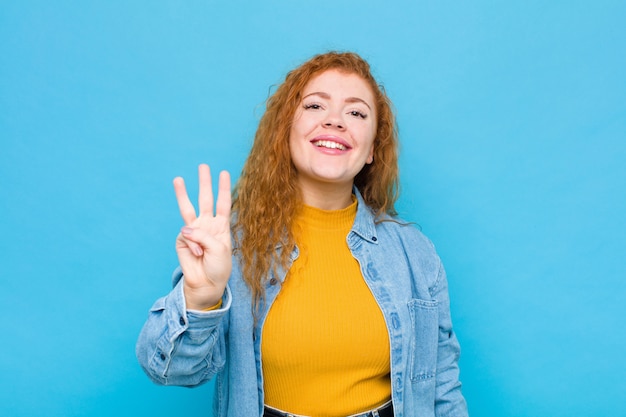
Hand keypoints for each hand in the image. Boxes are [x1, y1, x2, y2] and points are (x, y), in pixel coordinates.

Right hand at [173, 164, 231, 309]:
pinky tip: (197, 254)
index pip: (223, 203)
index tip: (225, 173)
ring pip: (187, 208)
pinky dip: (193, 245)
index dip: (224, 189)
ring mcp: (194, 231)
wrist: (206, 283)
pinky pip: (186, 236)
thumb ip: (203, 235)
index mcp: (221, 227)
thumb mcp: (219, 249)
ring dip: (183, 194)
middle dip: (204, 183)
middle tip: (203, 166)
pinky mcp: (182, 240)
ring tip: (178, 179)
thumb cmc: (218, 267)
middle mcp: (207, 225)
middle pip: (205, 199)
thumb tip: (185, 228)